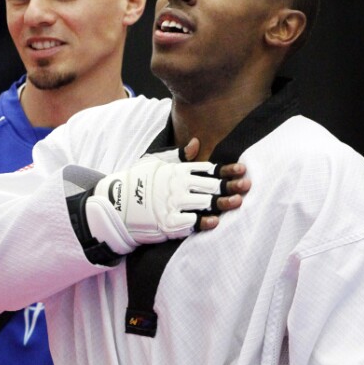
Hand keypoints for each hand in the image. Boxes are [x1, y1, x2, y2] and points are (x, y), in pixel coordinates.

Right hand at [86, 144, 228, 253]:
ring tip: (238, 202)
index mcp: (177, 171)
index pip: (207, 169)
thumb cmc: (137, 182)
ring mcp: (173, 204)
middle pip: (210, 186)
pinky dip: (203, 222)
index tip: (242, 169)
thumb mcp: (156, 163)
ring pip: (204, 203)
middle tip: (247, 185)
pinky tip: (215, 221)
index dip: (226, 169)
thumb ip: (178, 155)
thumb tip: (196, 142)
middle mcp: (177, 186)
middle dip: (230, 185)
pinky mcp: (168, 222)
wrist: (116, 204)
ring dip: (222, 203)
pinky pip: (190, 222)